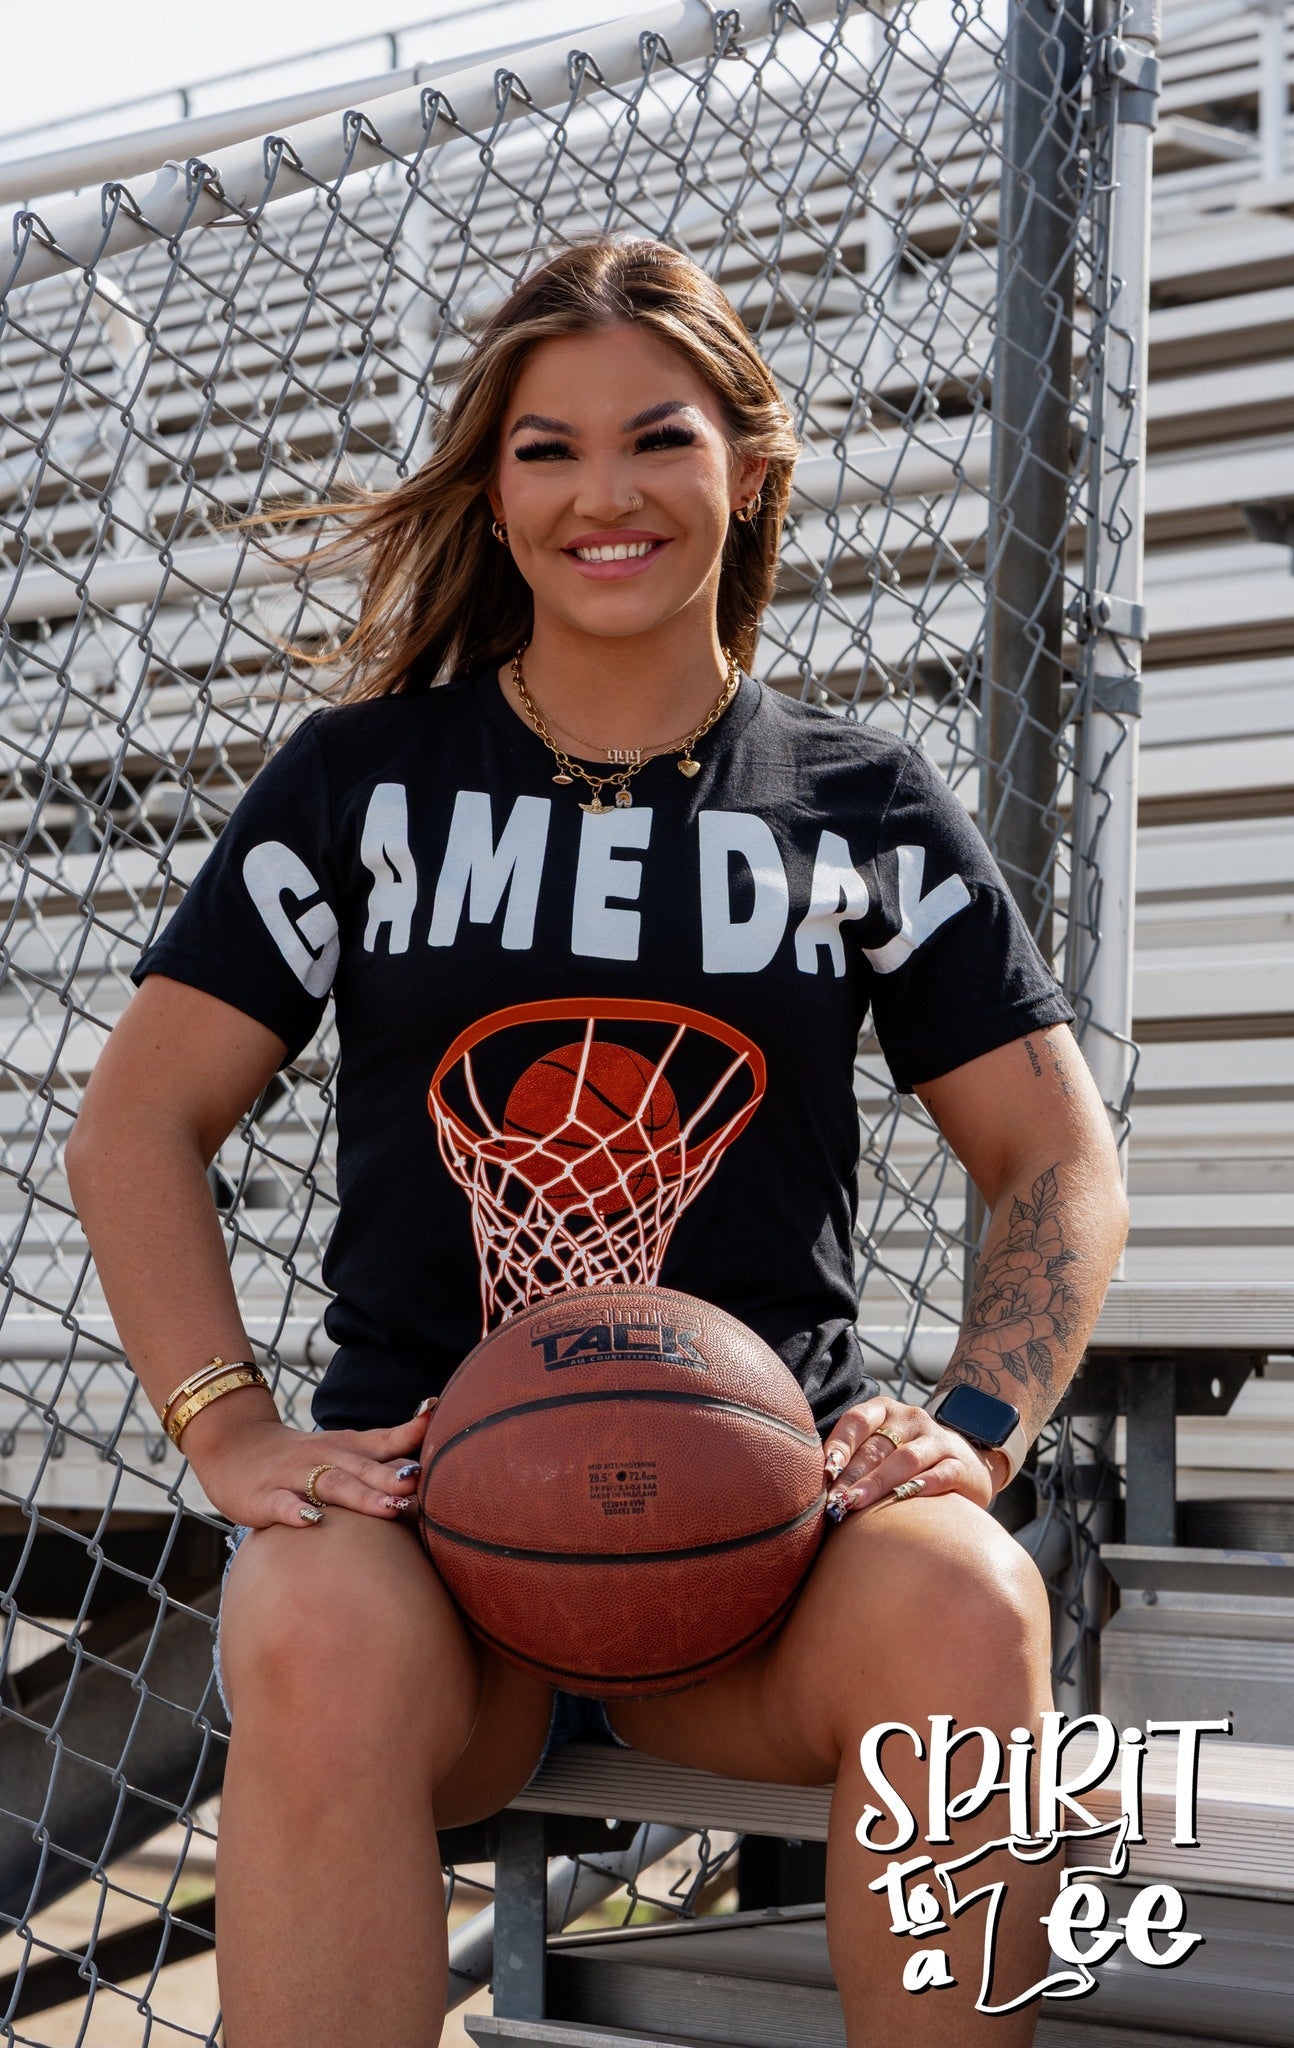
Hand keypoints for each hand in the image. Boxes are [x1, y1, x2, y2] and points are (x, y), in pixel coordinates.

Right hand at [188, 1398, 436, 1529]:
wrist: (233, 1445)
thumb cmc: (301, 1457)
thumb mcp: (343, 1450)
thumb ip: (383, 1455)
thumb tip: (431, 1465)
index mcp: (346, 1447)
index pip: (383, 1439)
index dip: (411, 1432)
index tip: (439, 1418)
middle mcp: (324, 1456)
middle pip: (363, 1466)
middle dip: (393, 1476)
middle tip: (420, 1485)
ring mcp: (293, 1477)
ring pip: (331, 1484)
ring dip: (361, 1496)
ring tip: (389, 1508)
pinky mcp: (263, 1497)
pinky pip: (281, 1505)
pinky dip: (296, 1512)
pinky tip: (312, 1521)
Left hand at [820, 1395, 1001, 1521]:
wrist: (967, 1463)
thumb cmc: (907, 1462)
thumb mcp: (882, 1450)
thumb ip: (854, 1460)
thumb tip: (815, 1487)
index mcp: (885, 1410)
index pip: (858, 1420)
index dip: (840, 1444)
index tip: (826, 1470)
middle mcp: (912, 1419)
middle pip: (877, 1446)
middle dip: (852, 1475)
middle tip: (834, 1501)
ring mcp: (938, 1440)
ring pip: (905, 1459)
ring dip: (877, 1482)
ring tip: (856, 1503)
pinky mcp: (960, 1465)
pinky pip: (939, 1475)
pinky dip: (920, 1487)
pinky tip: (902, 1500)